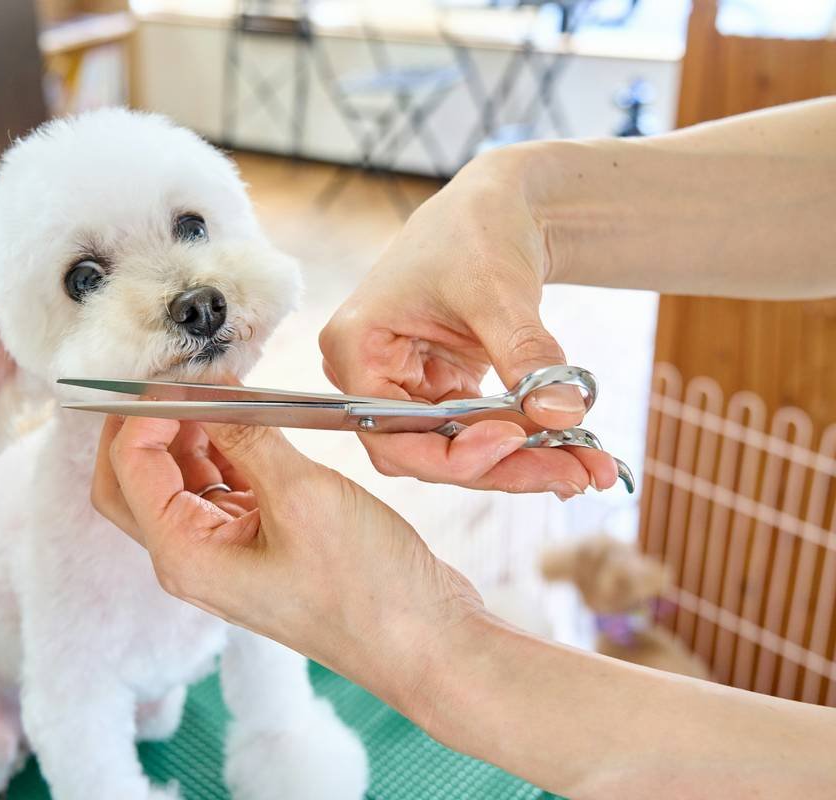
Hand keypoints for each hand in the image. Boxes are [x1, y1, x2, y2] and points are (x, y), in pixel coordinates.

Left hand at [91, 414, 483, 691]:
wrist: (422, 642)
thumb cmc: (367, 589)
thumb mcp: (302, 496)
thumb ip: (246, 437)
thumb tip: (207, 390)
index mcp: (184, 555)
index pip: (129, 467)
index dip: (144, 413)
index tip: (183, 377)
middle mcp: (191, 559)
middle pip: (133, 479)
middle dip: (148, 424)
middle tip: (181, 380)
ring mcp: (222, 554)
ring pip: (177, 480)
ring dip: (190, 433)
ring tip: (228, 393)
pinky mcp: (255, 546)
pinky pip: (220, 489)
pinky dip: (227, 451)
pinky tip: (253, 423)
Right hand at [319, 154, 618, 496]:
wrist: (499, 207)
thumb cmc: (477, 229)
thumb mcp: (499, 291)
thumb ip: (526, 355)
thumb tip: (563, 415)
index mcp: (355, 347)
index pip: (389, 433)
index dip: (450, 452)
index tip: (515, 441)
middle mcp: (369, 376)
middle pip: (427, 451)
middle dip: (503, 466)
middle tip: (575, 473)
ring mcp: (404, 387)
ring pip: (458, 451)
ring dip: (523, 464)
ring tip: (589, 467)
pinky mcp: (439, 392)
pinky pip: (478, 434)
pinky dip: (525, 445)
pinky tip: (574, 454)